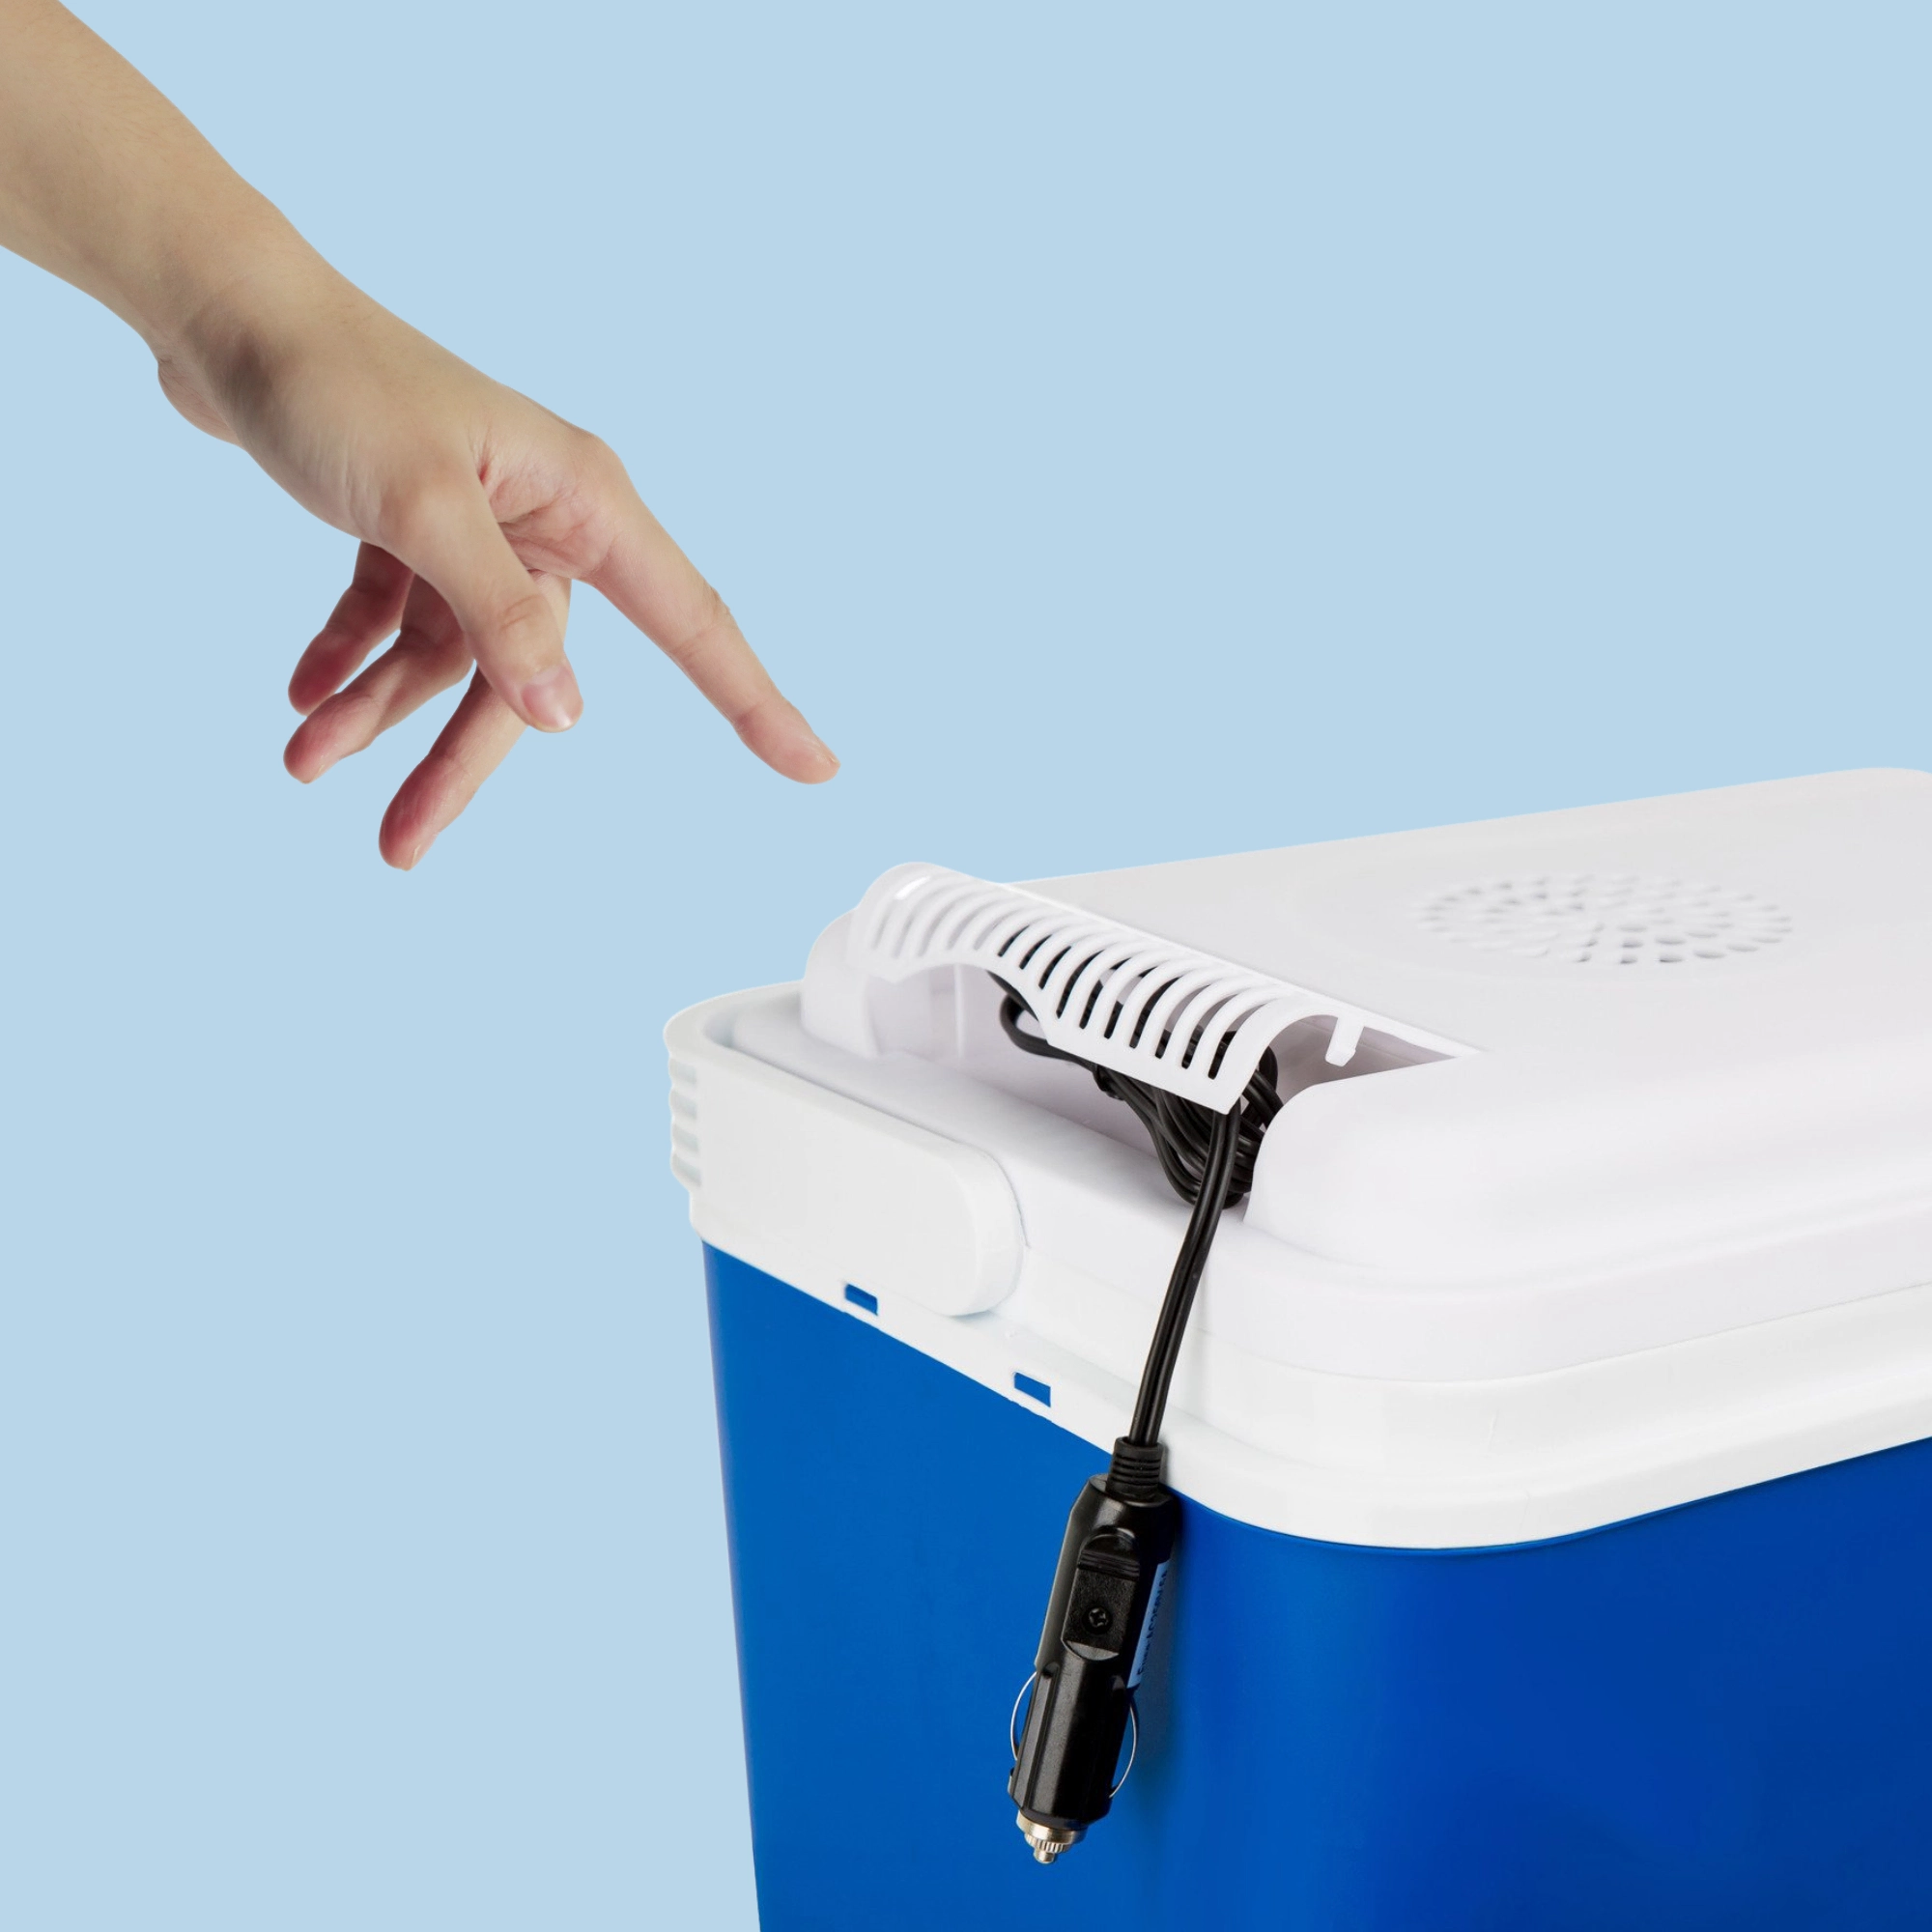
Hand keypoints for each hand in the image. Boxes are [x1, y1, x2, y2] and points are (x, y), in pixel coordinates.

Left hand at [158, 259, 836, 866]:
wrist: (225, 310)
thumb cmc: (333, 382)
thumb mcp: (419, 503)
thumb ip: (498, 612)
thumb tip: (564, 715)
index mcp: (581, 499)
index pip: (691, 619)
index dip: (755, 700)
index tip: (816, 767)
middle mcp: (543, 520)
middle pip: (533, 676)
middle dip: (458, 761)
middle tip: (397, 848)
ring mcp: (479, 529)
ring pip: (452, 661)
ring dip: (380, 715)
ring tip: (305, 762)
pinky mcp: (413, 532)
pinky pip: (398, 624)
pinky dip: (352, 662)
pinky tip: (305, 698)